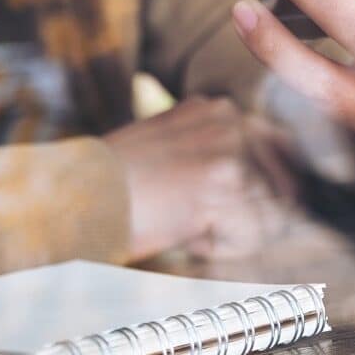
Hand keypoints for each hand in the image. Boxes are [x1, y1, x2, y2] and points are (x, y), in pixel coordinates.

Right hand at [105, 97, 298, 259]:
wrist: (73, 196)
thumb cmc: (117, 184)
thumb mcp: (175, 150)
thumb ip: (218, 154)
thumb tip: (272, 186)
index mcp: (219, 108)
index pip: (278, 155)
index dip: (255, 194)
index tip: (217, 207)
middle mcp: (231, 119)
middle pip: (281, 184)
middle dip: (249, 214)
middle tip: (197, 218)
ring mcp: (231, 147)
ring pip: (269, 212)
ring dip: (231, 230)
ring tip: (185, 222)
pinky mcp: (226, 182)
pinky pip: (252, 233)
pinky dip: (220, 246)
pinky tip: (183, 234)